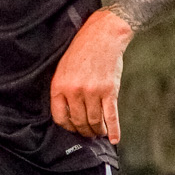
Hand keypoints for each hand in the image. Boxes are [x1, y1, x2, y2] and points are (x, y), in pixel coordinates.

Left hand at [49, 9, 132, 142]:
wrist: (103, 35)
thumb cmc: (82, 50)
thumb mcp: (63, 68)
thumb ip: (63, 90)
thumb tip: (68, 113)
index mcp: (60, 85)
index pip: (60, 118)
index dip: (68, 127)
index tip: (74, 128)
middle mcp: (75, 91)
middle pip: (79, 122)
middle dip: (84, 131)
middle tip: (89, 133)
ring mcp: (93, 92)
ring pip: (94, 122)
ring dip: (97, 131)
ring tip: (99, 133)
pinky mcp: (109, 91)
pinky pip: (111, 116)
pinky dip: (113, 130)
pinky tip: (114, 139)